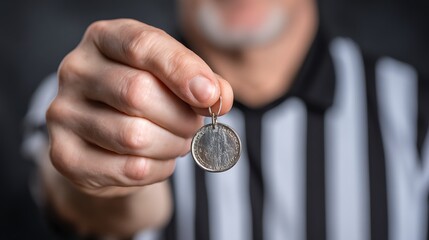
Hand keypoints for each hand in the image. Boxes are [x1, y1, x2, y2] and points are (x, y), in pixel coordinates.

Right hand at [46, 19, 232, 196]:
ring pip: (134, 136)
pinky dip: (158, 168)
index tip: (210, 94)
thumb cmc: (145, 99)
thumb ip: (199, 81)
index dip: (181, 70)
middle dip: (181, 116)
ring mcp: (63, 113)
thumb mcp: (171, 77)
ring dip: (172, 145)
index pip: (142, 46)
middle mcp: (75, 70)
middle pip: (138, 92)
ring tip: (178, 142)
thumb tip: (219, 97)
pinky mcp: (65, 155)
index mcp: (103, 39)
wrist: (106, 139)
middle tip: (194, 125)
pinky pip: (128, 168)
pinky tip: (159, 159)